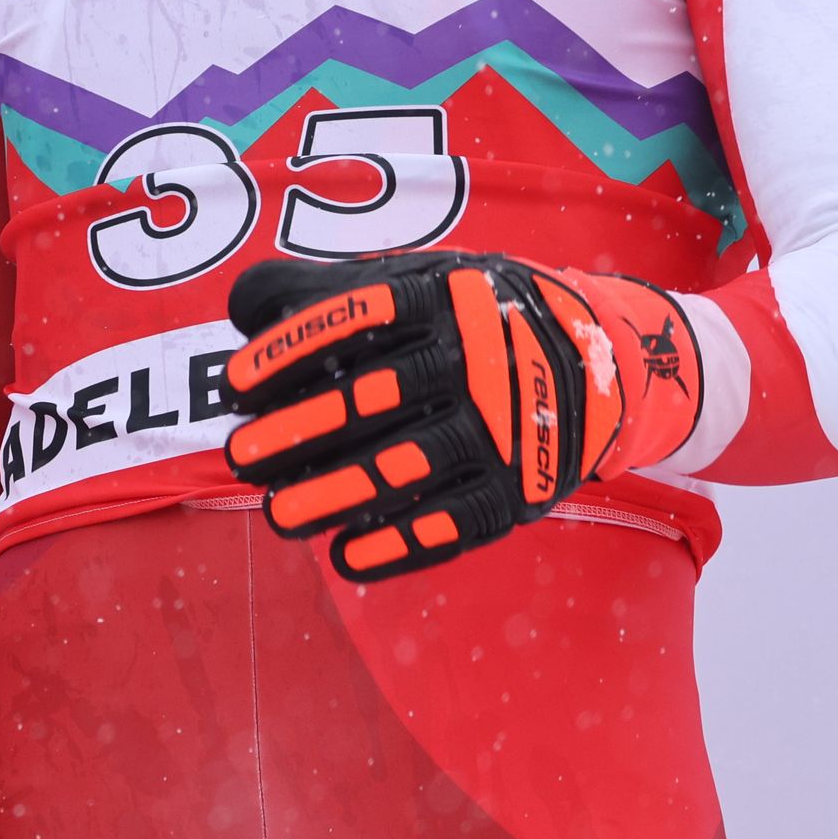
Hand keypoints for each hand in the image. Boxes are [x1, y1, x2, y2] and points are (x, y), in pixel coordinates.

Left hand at [221, 251, 705, 578]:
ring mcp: (504, 427)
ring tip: (277, 517)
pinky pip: (454, 524)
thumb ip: (331, 289)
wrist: (603, 359)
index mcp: (443, 299)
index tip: (234, 386)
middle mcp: (477, 359)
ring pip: (405, 469)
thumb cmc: (471, 317)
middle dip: (297, 433)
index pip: (355, 320)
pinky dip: (399, 546)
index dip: (290, 353)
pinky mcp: (522, 488)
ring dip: (334, 497)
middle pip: (372, 400)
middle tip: (238, 456)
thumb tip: (243, 306)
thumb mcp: (417, 281)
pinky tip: (345, 558)